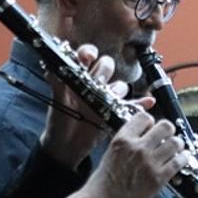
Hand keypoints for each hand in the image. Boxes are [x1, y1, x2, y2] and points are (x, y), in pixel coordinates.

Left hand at [41, 44, 135, 168]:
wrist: (66, 145)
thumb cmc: (59, 121)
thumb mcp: (56, 100)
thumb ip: (56, 83)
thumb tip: (50, 67)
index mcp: (79, 76)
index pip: (87, 55)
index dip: (89, 52)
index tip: (88, 57)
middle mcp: (94, 82)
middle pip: (107, 65)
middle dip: (103, 71)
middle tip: (97, 82)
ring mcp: (106, 97)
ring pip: (120, 85)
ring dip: (117, 89)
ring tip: (109, 99)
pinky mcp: (115, 111)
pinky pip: (132, 105)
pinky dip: (141, 103)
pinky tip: (147, 102)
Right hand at [64, 105, 187, 197]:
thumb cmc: (105, 180)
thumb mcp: (111, 151)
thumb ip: (128, 140)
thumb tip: (144, 132)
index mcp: (123, 139)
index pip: (145, 117)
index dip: (151, 122)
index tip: (151, 128)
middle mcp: (138, 148)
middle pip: (165, 126)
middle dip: (168, 131)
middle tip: (166, 138)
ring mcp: (150, 163)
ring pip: (176, 143)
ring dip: (177, 144)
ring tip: (174, 149)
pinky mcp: (159, 178)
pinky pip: (179, 161)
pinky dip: (182, 158)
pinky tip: (180, 159)